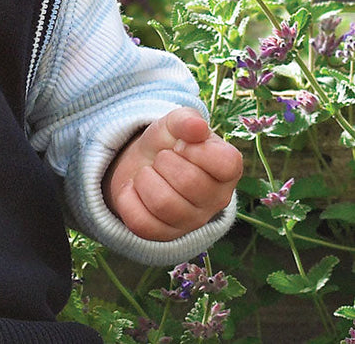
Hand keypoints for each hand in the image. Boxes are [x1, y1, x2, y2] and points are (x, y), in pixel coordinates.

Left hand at [103, 107, 241, 241]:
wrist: (141, 164)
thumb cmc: (167, 143)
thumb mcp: (174, 124)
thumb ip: (185, 120)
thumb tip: (198, 126)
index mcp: (227, 169)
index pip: (226, 163)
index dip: (197, 149)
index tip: (182, 145)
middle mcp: (216, 200)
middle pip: (189, 182)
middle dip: (164, 161)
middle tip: (161, 158)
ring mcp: (191, 222)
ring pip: (163, 204)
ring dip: (145, 179)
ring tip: (148, 173)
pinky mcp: (164, 235)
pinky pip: (142, 223)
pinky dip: (128, 199)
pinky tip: (135, 190)